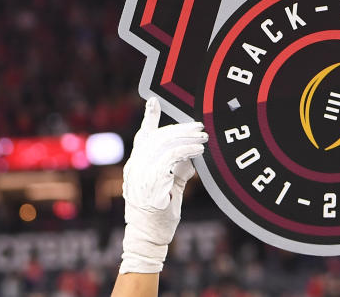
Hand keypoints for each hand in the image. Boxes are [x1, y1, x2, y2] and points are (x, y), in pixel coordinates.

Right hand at [119, 97, 207, 273]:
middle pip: (158, 136)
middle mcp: (135, 166)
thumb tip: (191, 158)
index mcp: (137, 165)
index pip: (142, 137)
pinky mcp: (150, 181)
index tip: (154, 101)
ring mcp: (140, 173)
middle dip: (181, 127)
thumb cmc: (159, 215)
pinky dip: (186, 150)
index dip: (149, 118)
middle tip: (200, 126)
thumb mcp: (170, 188)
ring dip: (187, 137)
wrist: (148, 238)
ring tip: (204, 137)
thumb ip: (177, 171)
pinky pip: (170, 157)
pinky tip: (199, 150)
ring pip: (164, 143)